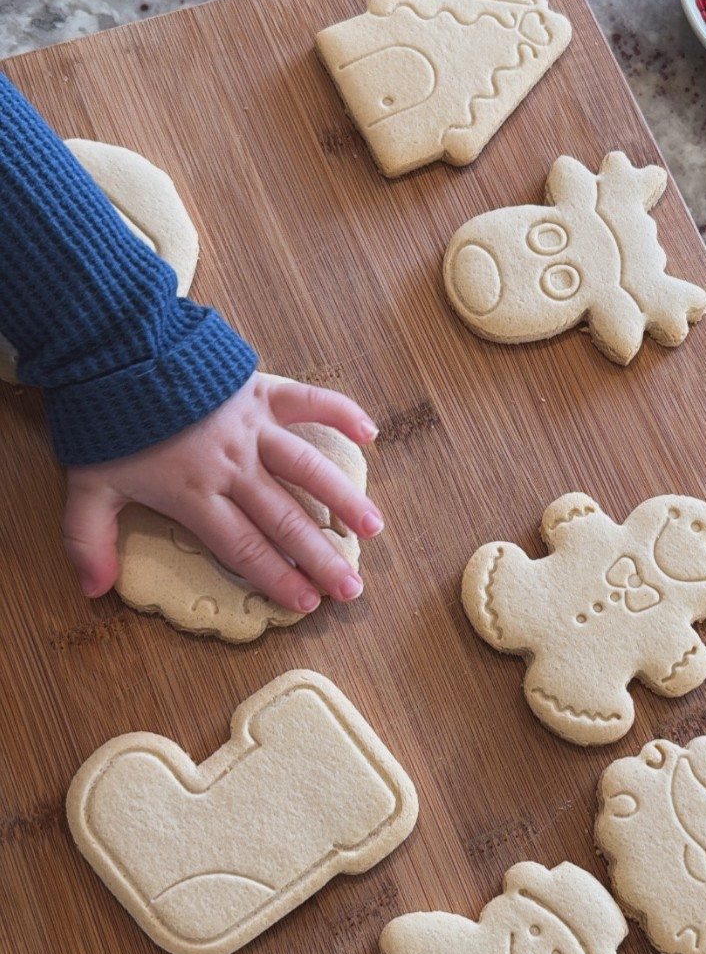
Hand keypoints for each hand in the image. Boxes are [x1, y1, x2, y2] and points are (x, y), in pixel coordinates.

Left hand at [63, 372, 381, 611]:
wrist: (114, 349)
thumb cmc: (103, 421)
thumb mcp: (85, 486)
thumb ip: (88, 541)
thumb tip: (93, 590)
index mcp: (195, 493)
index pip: (244, 545)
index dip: (277, 577)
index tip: (307, 604)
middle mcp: (232, 465)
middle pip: (285, 518)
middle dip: (321, 557)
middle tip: (352, 588)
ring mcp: (251, 426)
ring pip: (308, 468)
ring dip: (342, 500)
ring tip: (372, 529)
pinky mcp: (259, 390)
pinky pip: (309, 400)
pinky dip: (341, 414)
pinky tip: (369, 436)